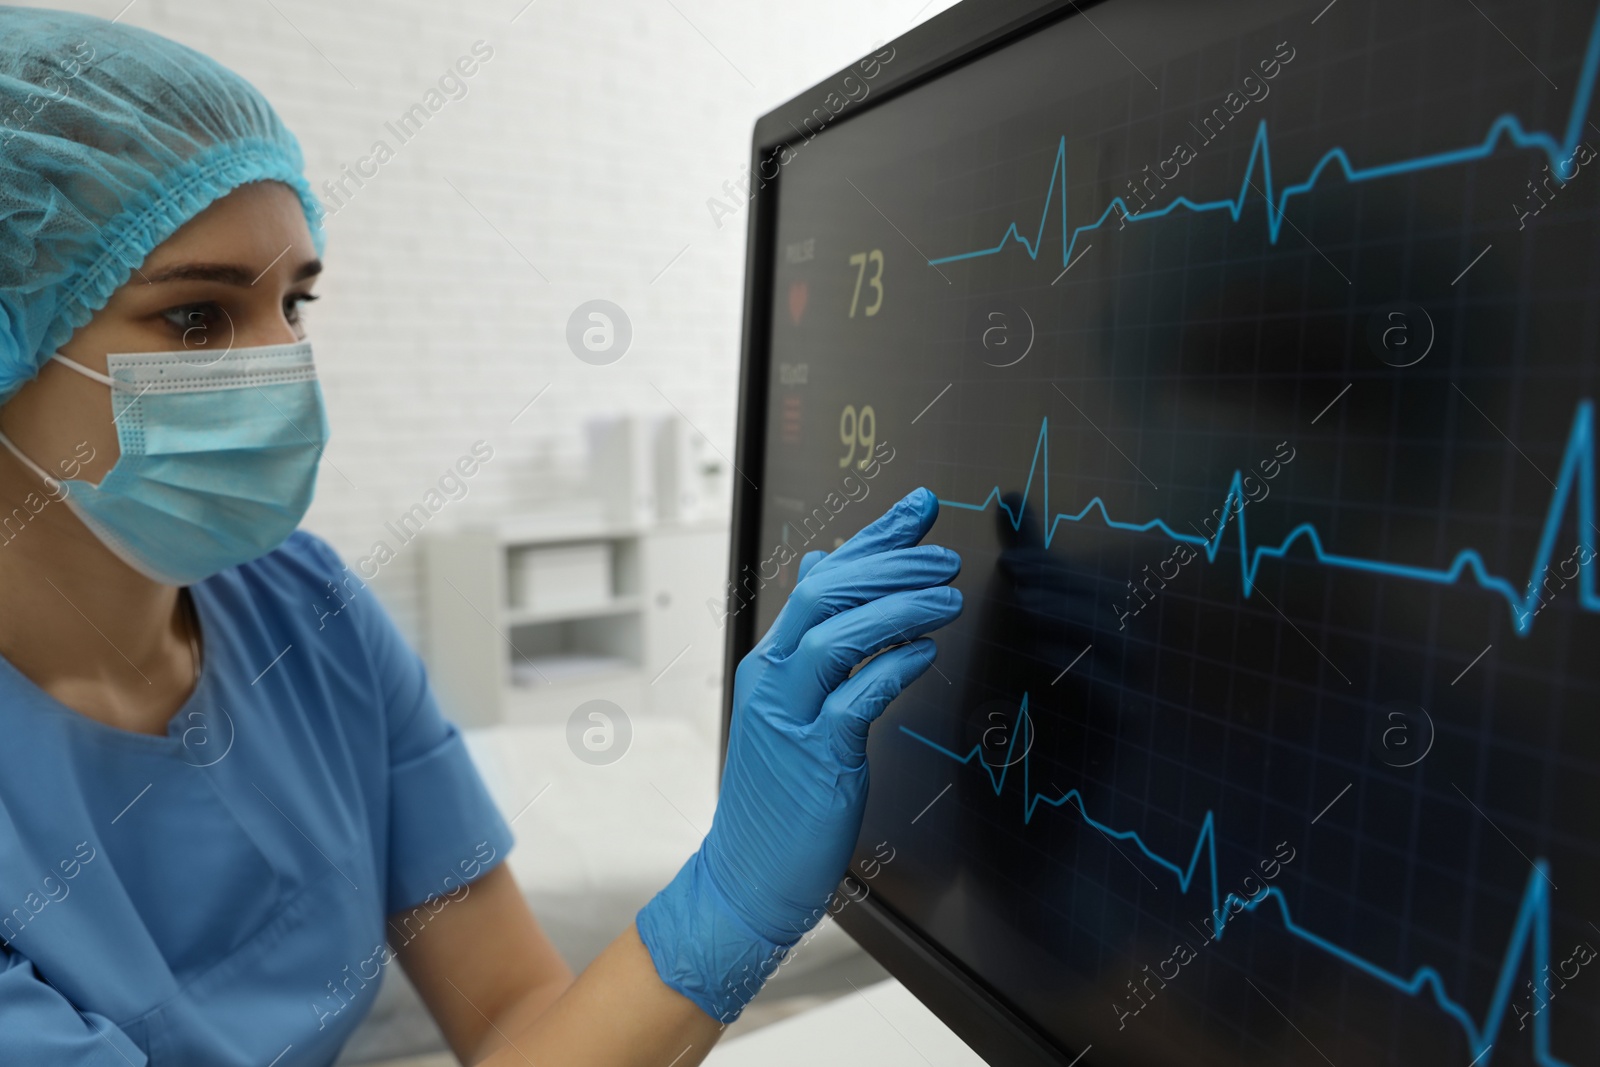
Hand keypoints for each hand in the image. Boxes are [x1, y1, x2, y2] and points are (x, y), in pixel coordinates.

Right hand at [637, 487, 962, 1020]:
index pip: (822, 577)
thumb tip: (826, 565)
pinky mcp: (813, 756)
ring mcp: (788, 716)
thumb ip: (814, 639)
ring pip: (836, 635)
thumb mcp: (792, 705)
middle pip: (825, 593)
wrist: (748, 871)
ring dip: (899, 608)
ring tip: (949, 595)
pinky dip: (891, 666)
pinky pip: (855, 697)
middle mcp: (772, 678)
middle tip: (943, 554)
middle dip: (889, 564)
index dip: (873, 538)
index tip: (919, 509)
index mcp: (771, 660)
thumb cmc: (780, 793)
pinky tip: (924, 652)